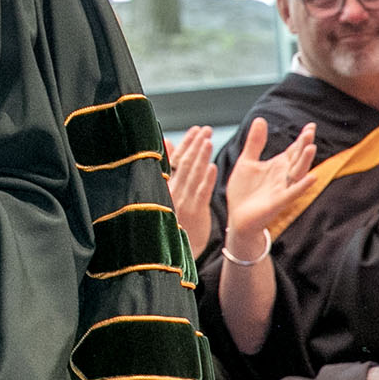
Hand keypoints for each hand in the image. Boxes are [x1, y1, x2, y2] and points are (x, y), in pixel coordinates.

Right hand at [165, 125, 216, 257]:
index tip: (195, 130)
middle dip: (195, 145)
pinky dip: (206, 180)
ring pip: (193, 175)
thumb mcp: (170, 193)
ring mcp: (183, 201)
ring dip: (200, 157)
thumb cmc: (176, 219)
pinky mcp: (195, 212)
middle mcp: (173, 191)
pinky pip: (200, 193)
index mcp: (166, 185)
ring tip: (208, 140)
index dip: (186, 144)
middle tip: (205, 130)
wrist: (178, 250)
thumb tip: (168, 143)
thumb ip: (170, 168)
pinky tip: (212, 167)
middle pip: (184, 164)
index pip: (176, 159)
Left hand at [223, 117, 316, 261]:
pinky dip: (302, 185)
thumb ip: (255, 142)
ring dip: (305, 161)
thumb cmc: (244, 191)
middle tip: (310, 131)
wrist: (237, 216)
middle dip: (304, 145)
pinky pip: (292, 193)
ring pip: (297, 173)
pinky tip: (312, 177)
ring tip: (311, 148)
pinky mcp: (278, 202)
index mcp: (277, 166)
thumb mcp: (247, 161)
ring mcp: (282, 189)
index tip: (311, 126)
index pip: (293, 150)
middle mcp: (283, 176)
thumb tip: (260, 119)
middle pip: (297, 159)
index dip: (301, 139)